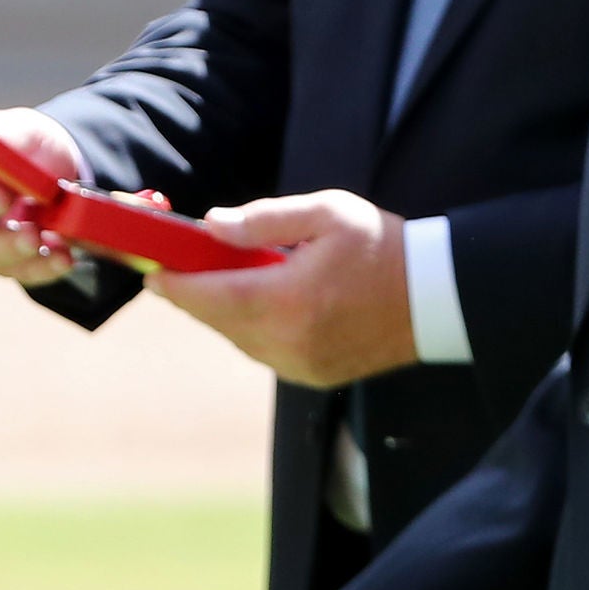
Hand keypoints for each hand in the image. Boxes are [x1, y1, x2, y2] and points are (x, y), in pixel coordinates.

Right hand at [0, 109, 87, 287]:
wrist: (59, 174)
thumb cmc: (24, 148)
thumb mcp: (20, 131)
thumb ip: (3, 136)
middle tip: (0, 196)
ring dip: (12, 244)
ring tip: (32, 236)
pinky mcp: (15, 264)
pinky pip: (28, 270)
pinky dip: (47, 265)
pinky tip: (63, 256)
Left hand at [148, 192, 418, 388]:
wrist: (436, 297)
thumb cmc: (382, 247)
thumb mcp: (326, 213)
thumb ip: (264, 220)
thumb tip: (213, 226)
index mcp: (288, 299)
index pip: (209, 296)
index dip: (173, 284)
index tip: (151, 270)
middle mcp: (288, 341)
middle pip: (218, 320)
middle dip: (195, 295)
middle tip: (178, 268)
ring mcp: (300, 365)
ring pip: (239, 339)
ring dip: (224, 312)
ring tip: (222, 280)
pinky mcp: (312, 376)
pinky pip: (263, 352)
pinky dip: (252, 328)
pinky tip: (261, 303)